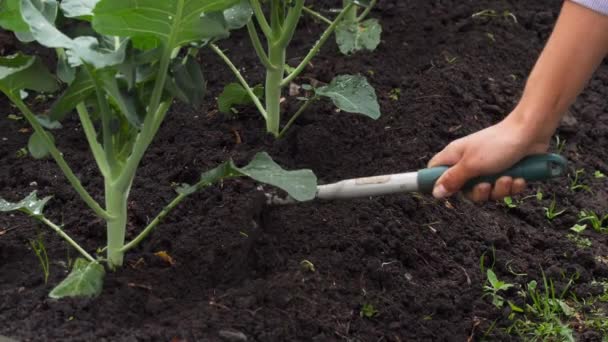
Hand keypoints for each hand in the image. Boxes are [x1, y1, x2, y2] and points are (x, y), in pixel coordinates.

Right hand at [428, 117, 549, 201]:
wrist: (532, 132)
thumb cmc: (498, 143)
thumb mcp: (471, 164)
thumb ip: (452, 179)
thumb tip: (435, 193)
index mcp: (455, 156)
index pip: (435, 172)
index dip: (438, 184)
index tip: (447, 193)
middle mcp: (469, 163)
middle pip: (464, 190)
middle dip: (479, 193)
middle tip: (487, 185)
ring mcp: (487, 168)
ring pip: (486, 192)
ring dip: (499, 189)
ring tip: (508, 177)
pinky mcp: (505, 172)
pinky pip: (503, 189)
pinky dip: (513, 186)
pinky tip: (519, 177)